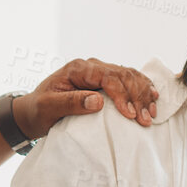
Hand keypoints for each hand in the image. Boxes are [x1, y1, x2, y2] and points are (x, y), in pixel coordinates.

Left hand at [14, 57, 158, 136]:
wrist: (33, 111)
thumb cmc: (39, 110)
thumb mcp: (49, 108)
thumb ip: (71, 103)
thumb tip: (98, 101)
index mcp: (78, 68)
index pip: (108, 77)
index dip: (122, 96)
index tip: (130, 115)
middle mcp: (91, 66)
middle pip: (123, 75)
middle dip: (137, 97)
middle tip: (145, 120)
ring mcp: (99, 72)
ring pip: (130, 76)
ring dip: (144, 94)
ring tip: (151, 113)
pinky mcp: (105, 81)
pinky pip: (129, 80)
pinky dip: (143, 88)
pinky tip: (153, 98)